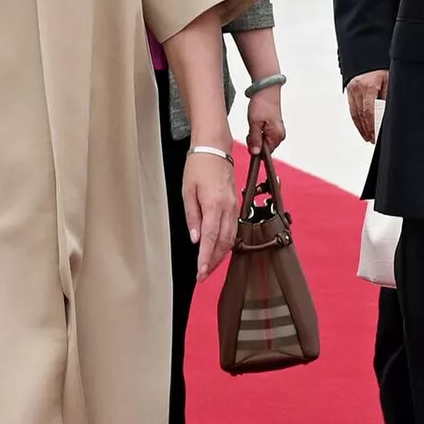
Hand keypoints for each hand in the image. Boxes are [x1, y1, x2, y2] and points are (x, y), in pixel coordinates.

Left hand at [184, 150, 240, 282]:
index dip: (206, 259)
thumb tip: (195, 238)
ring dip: (221, 254)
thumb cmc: (198, 166)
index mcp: (214, 204)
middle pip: (224, 242)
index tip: (201, 272)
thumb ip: (192, 217)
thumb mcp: (187, 192)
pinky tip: (219, 247)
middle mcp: (227, 207)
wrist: (214, 149)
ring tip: (210, 265)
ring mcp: (234, 206)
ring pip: (231, 237)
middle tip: (203, 275)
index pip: (210, 239)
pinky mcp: (236, 204)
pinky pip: (234, 228)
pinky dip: (227, 242)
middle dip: (214, 261)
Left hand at [245, 84, 285, 155]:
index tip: (249, 140)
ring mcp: (277, 130)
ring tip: (254, 123)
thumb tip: (255, 153)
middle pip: (264, 147)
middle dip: (255, 141)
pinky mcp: (273, 125)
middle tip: (251, 129)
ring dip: (255, 135)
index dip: (255, 148)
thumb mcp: (255, 123)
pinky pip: (263, 134)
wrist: (266, 89)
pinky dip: (257, 130)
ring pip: (263, 140)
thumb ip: (255, 140)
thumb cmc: (262, 104)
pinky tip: (256, 122)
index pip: (265, 153)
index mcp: (277, 136)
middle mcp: (279, 135)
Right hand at [346, 69, 387, 142]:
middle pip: (361, 115)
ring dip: (361, 127)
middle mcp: (357, 88)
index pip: (369, 112)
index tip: (376, 136)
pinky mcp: (349, 90)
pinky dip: (357, 120)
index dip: (372, 126)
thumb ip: (388, 97)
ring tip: (368, 137)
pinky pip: (352, 109)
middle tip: (373, 140)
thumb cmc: (382, 69)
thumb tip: (388, 115)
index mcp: (368, 86)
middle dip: (367, 130)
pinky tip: (362, 127)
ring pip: (355, 113)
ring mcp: (351, 89)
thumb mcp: (389, 81)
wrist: (371, 57)